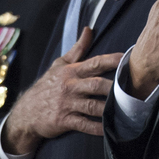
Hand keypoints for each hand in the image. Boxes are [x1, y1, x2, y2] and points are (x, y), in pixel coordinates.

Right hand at [2, 27, 122, 153]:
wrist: (26, 112)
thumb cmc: (47, 86)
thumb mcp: (60, 65)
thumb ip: (78, 49)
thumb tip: (89, 29)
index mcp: (71, 71)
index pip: (94, 63)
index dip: (112, 61)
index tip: (127, 59)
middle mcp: (70, 86)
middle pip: (96, 84)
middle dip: (113, 87)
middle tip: (132, 88)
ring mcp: (67, 104)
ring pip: (92, 105)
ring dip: (109, 108)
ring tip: (126, 108)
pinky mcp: (64, 120)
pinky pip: (84, 124)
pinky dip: (97, 128)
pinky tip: (109, 128)